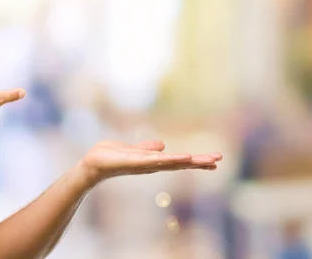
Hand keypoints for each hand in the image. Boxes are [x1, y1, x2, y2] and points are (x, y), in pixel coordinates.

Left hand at [78, 140, 221, 186]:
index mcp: (153, 161)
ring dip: (188, 160)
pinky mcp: (135, 163)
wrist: (92, 164)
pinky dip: (169, 159)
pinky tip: (182, 157)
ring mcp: (145, 165)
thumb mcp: (132, 150)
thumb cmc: (110, 157)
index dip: (196, 160)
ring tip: (206, 159)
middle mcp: (152, 165)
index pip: (179, 160)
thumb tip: (161, 145)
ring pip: (171, 162)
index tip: (214, 160)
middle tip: (219, 160)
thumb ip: (146, 148)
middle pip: (180, 163)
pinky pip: (155, 161)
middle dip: (199, 162)